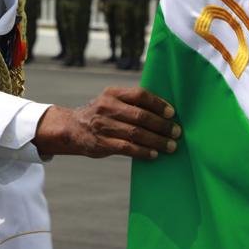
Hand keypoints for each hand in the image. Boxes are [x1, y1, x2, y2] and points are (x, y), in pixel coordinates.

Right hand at [32, 87, 180, 159]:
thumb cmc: (101, 115)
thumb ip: (131, 103)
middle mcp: (107, 107)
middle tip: (176, 132)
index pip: (139, 94)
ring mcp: (103, 125)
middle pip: (140, 115)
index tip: (172, 113)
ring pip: (136, 133)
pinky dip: (143, 152)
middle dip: (162, 125)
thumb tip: (164, 112)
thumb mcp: (110, 101)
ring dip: (157, 141)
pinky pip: (127, 148)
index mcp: (112, 93)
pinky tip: (153, 154)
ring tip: (171, 146)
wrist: (71, 128)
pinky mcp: (101, 143)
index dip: (158, 104)